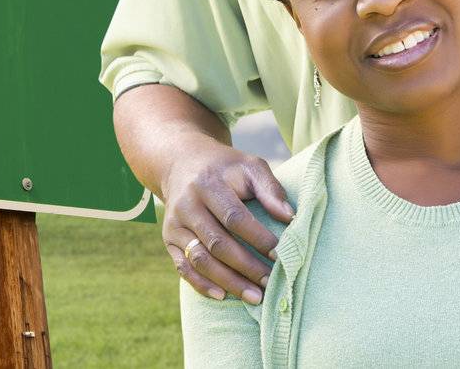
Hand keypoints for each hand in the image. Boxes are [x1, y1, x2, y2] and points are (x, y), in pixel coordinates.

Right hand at [158, 140, 293, 303]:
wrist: (181, 162)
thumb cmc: (225, 168)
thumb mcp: (249, 166)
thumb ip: (270, 189)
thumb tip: (290, 217)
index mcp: (208, 183)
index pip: (234, 217)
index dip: (257, 238)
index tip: (280, 255)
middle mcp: (187, 204)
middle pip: (217, 242)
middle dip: (247, 267)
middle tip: (271, 283)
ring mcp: (175, 223)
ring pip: (200, 259)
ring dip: (228, 281)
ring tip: (255, 297)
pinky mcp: (169, 238)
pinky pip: (183, 267)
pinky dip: (201, 284)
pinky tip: (223, 295)